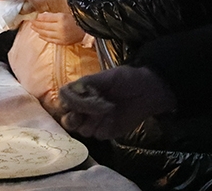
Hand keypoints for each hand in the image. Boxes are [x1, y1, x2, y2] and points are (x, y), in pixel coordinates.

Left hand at [0, 0, 74, 13]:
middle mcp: (37, 1)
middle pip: (21, 8)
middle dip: (13, 8)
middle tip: (7, 6)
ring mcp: (47, 7)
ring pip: (32, 9)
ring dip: (26, 7)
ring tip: (24, 3)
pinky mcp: (57, 9)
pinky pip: (44, 8)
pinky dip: (39, 5)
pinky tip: (44, 0)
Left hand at [31, 11, 86, 44]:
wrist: (88, 30)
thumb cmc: (78, 19)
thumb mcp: (66, 13)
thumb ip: (54, 15)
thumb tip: (42, 15)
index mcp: (62, 18)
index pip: (45, 17)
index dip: (38, 17)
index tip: (34, 16)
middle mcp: (60, 27)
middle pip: (43, 26)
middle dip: (36, 24)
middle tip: (30, 22)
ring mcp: (61, 36)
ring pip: (45, 33)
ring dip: (38, 30)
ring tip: (33, 28)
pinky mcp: (62, 42)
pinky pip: (50, 40)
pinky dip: (44, 37)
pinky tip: (40, 35)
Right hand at [59, 66, 176, 139]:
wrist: (148, 91)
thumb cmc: (127, 79)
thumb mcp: (107, 76)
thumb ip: (87, 83)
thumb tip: (68, 91)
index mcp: (82, 92)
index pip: (64, 99)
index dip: (66, 102)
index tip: (73, 101)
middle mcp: (85, 108)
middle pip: (67, 119)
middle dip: (71, 119)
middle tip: (80, 115)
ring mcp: (95, 121)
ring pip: (81, 130)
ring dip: (89, 122)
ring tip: (104, 111)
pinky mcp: (106, 131)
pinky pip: (97, 135)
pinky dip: (103, 128)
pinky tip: (112, 118)